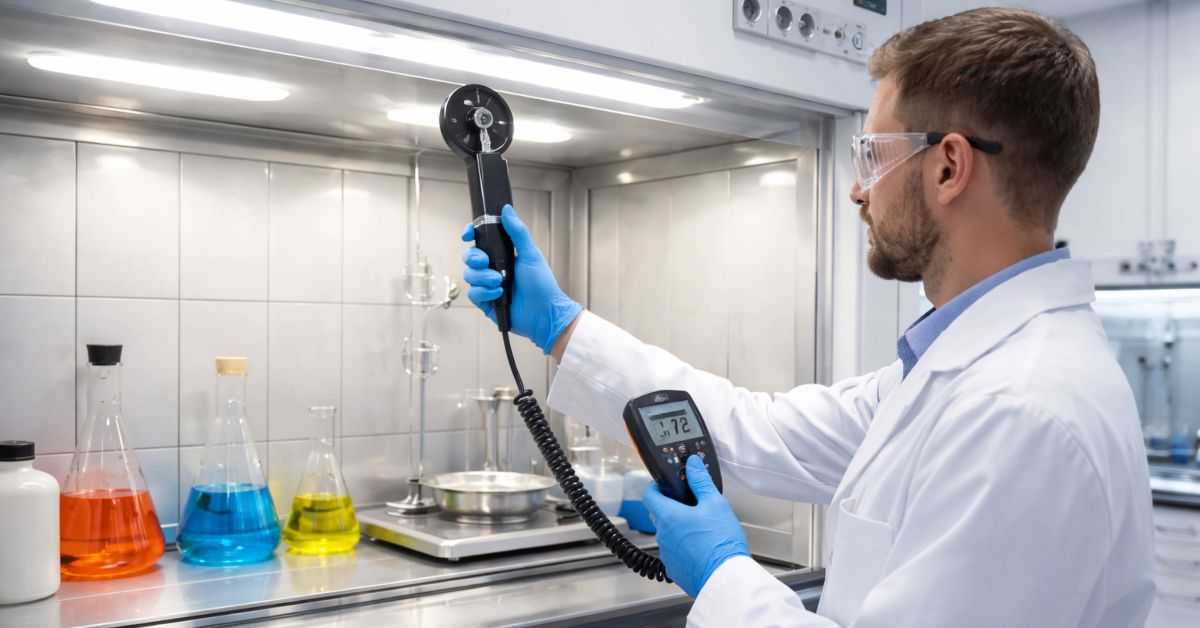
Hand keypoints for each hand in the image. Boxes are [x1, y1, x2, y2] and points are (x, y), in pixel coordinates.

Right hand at [461, 205, 582, 353]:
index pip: (480, 240)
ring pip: (469, 275)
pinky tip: (499, 294)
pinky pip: (473, 293)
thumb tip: (507, 211)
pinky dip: (485, 293)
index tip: (468, 234)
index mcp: (502, 254)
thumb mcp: (531, 254)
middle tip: (486, 262)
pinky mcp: (485, 301)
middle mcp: (493, 268)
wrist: (544, 312)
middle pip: (469, 256)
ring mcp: (488, 284)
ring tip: (500, 282)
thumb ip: (518, 232)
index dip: (470, 234)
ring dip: (483, 277)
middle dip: (474, 257)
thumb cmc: (542, 285)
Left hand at [643, 457, 750, 597]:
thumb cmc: (720, 542)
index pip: (649, 495)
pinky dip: (684, 548)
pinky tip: (701, 548)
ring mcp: (667, 554)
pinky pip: (675, 553)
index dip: (655, 487)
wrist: (725, 577)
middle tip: (690, 505)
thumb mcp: (715, 503)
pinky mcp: (674, 569)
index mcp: (668, 516)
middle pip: (659, 515)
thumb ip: (700, 481)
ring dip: (679, 530)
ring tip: (701, 529)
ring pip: (668, 535)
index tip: (664, 484)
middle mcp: (662, 535)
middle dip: (672, 508)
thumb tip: (692, 464)